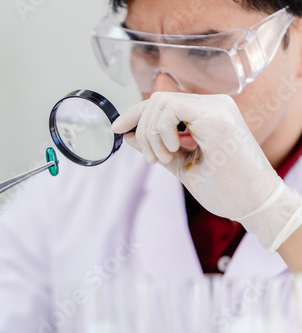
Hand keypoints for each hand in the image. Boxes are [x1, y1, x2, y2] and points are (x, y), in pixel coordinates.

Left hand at [112, 92, 301, 251]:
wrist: (255, 206)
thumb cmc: (226, 189)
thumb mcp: (182, 166)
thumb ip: (157, 148)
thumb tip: (127, 136)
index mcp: (206, 115)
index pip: (162, 105)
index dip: (135, 114)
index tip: (117, 129)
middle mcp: (213, 106)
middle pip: (156, 101)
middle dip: (142, 130)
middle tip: (154, 159)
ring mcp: (216, 108)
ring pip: (159, 103)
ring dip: (151, 134)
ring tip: (165, 159)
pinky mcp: (217, 116)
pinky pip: (171, 108)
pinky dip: (162, 131)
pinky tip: (174, 150)